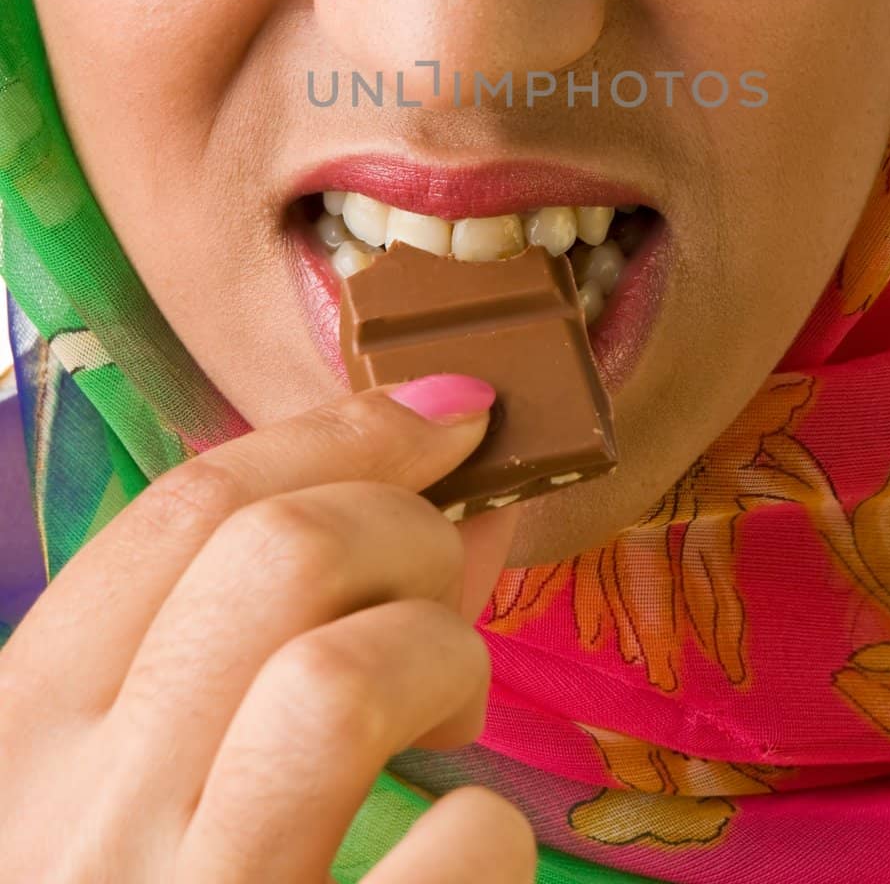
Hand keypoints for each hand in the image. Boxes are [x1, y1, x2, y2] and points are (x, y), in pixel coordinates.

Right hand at [0, 375, 536, 882]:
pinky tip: (455, 847)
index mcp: (19, 737)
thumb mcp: (119, 778)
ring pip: (345, 676)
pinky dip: (484, 825)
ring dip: (444, 650)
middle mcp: (84, 822)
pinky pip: (449, 852)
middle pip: (277, 560)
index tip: (445, 409)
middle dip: (403, 523)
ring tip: (454, 693)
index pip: (180, 510)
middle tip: (447, 565)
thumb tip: (433, 495)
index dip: (337, 430)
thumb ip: (233, 642)